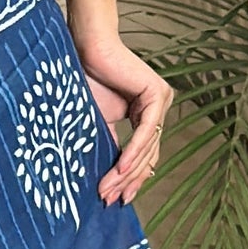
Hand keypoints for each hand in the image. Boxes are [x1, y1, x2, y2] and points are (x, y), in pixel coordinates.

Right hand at [71, 30, 173, 205]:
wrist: (85, 49)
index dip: (131, 178)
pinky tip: (120, 169)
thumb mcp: (101, 120)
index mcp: (148, 112)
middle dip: (127, 180)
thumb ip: (112, 143)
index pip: (145, 153)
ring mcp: (161, 100)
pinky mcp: (157, 94)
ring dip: (126, 171)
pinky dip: (133, 152)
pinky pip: (145, 131)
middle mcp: (159, 107)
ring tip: (107, 189)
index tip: (115, 198)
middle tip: (109, 199)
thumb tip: (114, 176)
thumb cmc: (89, 79)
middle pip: (148, 154)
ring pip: (147, 147)